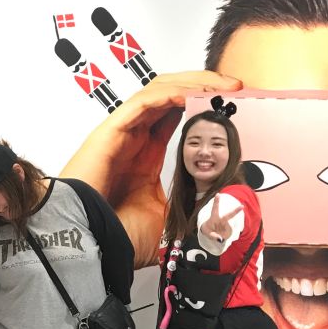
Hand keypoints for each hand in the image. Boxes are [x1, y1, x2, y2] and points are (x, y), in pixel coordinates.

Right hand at [60, 70, 242, 265]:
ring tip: (221, 87)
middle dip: (203, 85)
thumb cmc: (118, 235)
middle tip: (235, 87)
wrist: (92, 245)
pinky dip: (169, 93)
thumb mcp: (167, 218)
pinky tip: (193, 94)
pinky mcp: (111, 132)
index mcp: (145, 156)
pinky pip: (142, 102)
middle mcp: (133, 139)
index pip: (175, 113)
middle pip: (168, 94)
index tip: (234, 102)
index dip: (203, 102)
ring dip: (192, 83)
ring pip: (157, 91)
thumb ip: (187, 205)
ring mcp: (121, 133)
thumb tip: (219, 208)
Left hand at [198, 194, 242, 245]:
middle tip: (242, 206)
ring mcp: (226, 225)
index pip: (215, 209)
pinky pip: (228, 234)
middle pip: (229, 215)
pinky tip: (221, 235)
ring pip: (227, 230)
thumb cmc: (207, 230)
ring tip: (217, 235)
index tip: (218, 194)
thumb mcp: (207, 233)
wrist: (210, 232)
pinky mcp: (229, 229)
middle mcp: (221, 220)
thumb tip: (221, 239)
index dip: (216, 202)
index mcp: (213, 218)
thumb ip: (213, 236)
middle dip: (236, 211)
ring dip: (222, 235)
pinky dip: (224, 237)